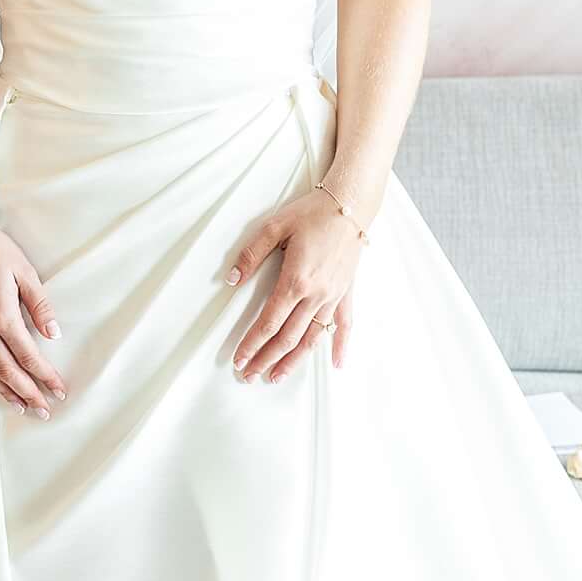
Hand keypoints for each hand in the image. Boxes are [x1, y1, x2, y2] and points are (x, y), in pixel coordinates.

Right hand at [0, 219, 65, 412]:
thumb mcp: (25, 271)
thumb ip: (39, 306)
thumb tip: (54, 335)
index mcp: (3, 315)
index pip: (29, 355)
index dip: (45, 375)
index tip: (59, 390)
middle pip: (7, 369)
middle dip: (27, 392)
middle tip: (43, 410)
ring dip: (2, 390)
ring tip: (18, 406)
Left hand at [228, 176, 369, 382]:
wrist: (350, 203)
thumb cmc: (312, 211)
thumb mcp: (276, 225)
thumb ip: (252, 253)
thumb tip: (231, 280)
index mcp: (295, 280)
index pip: (269, 322)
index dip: (252, 344)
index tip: (239, 360)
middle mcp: (315, 294)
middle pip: (287, 337)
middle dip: (265, 359)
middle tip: (249, 376)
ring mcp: (333, 296)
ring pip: (311, 338)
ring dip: (292, 361)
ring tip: (275, 377)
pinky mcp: (346, 292)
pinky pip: (344, 324)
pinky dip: (340, 345)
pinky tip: (337, 364)